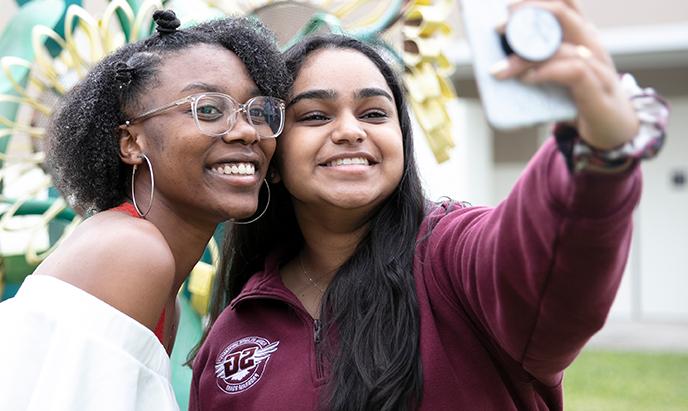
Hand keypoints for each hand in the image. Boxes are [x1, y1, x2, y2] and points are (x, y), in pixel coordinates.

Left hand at [491, 0, 638, 149]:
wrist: (615, 130)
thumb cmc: (579, 99)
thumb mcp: (553, 75)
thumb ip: (532, 65)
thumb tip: (491, 66)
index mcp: (580, 35)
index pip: (564, 2)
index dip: (536, 0)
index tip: (506, 6)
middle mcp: (590, 44)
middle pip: (563, 12)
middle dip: (527, 14)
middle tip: (497, 28)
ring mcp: (597, 64)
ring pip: (562, 45)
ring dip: (525, 55)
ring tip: (498, 70)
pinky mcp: (598, 89)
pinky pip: (574, 70)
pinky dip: (546, 72)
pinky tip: (527, 79)